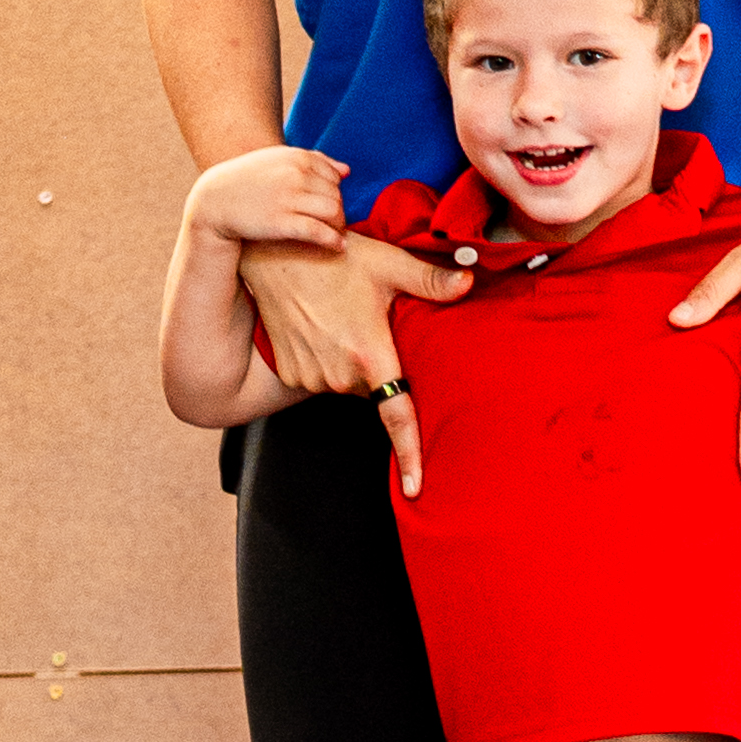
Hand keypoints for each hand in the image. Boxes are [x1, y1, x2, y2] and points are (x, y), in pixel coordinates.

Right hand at [183, 140, 354, 258]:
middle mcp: (296, 175)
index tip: (328, 207)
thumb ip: (313, 162)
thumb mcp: (277, 161)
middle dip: (339, 212)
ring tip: (337, 235)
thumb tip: (347, 171)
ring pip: (333, 212)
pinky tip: (339, 248)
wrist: (214, 200)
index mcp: (297, 157)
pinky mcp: (282, 222)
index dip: (335, 194)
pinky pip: (319, 231)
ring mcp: (289, 198)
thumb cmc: (248, 181)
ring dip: (339, 226)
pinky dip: (333, 241)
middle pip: (336, 195)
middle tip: (335, 225)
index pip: (334, 176)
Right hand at [243, 227, 469, 493]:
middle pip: (373, 389)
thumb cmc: (333, 255)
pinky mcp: (292, 375)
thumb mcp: (387, 263)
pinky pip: (321, 380)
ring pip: (347, 385)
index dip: (409, 456)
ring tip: (342, 320)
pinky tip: (322, 327)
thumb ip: (431, 279)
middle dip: (378, 366)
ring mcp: (312, 377)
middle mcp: (340, 375)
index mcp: (369, 354)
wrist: (270, 253)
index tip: (415, 488)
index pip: (397, 417)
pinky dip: (327, 362)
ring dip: (351, 363)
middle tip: (371, 324)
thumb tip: (469, 282)